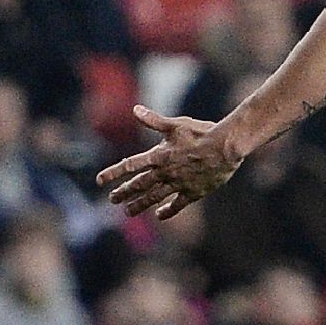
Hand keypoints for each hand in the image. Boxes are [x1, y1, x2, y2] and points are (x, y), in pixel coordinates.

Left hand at [96, 106, 240, 220]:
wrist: (226, 147)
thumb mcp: (176, 124)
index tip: (100, 181)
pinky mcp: (192, 192)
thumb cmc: (202, 132)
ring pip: (154, 197)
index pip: (130, 165)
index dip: (114, 173)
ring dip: (139, 205)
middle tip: (112, 199)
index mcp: (159, 155)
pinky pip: (177, 205)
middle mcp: (165, 172)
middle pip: (139, 185)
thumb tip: (135, 109)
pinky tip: (159, 215)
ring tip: (127, 212)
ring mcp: (178, 184)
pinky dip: (167, 211)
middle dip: (124, 192)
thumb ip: (154, 120)